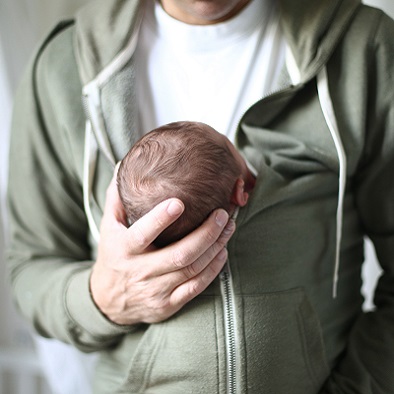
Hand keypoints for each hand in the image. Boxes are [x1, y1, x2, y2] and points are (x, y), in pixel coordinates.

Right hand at [90, 167, 235, 324]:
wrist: (108, 301)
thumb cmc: (113, 256)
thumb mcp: (108, 227)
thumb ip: (117, 199)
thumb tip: (122, 168)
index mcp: (124, 250)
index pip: (142, 234)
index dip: (160, 219)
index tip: (179, 203)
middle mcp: (140, 272)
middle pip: (180, 254)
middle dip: (206, 233)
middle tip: (223, 214)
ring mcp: (156, 291)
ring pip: (192, 269)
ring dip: (215, 248)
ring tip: (229, 227)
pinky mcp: (168, 304)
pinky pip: (196, 287)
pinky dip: (213, 270)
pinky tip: (222, 252)